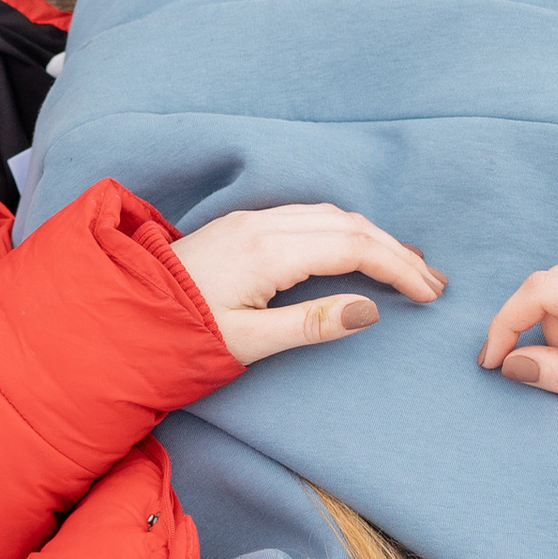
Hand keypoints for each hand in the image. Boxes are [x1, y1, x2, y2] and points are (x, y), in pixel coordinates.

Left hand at [175, 204, 443, 366]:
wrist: (124, 315)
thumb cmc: (181, 336)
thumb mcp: (248, 342)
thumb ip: (310, 325)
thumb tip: (368, 311)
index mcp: (268, 252)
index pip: (353, 248)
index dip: (397, 268)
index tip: (428, 293)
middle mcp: (263, 225)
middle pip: (349, 225)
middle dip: (397, 251)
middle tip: (433, 282)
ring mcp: (252, 220)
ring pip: (331, 216)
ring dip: (374, 238)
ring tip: (409, 266)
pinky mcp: (244, 225)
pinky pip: (310, 217)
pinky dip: (346, 231)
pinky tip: (360, 248)